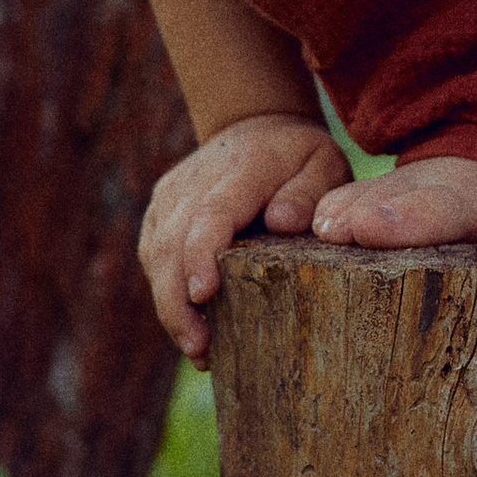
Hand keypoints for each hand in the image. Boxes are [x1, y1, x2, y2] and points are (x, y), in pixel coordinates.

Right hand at [138, 113, 346, 358]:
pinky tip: (189, 325)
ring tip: (199, 350)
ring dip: (171, 305)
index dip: (201, 254)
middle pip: (172, 243)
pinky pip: (153, 256)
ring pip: (157, 255)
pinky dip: (166, 292)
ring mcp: (170, 196)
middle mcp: (195, 181)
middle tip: (201, 350)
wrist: (253, 126)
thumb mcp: (323, 162)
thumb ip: (309, 191)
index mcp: (241, 170)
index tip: (202, 294)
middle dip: (179, 301)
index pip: (211, 213)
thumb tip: (283, 223)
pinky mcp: (159, 212)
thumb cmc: (297, 156)